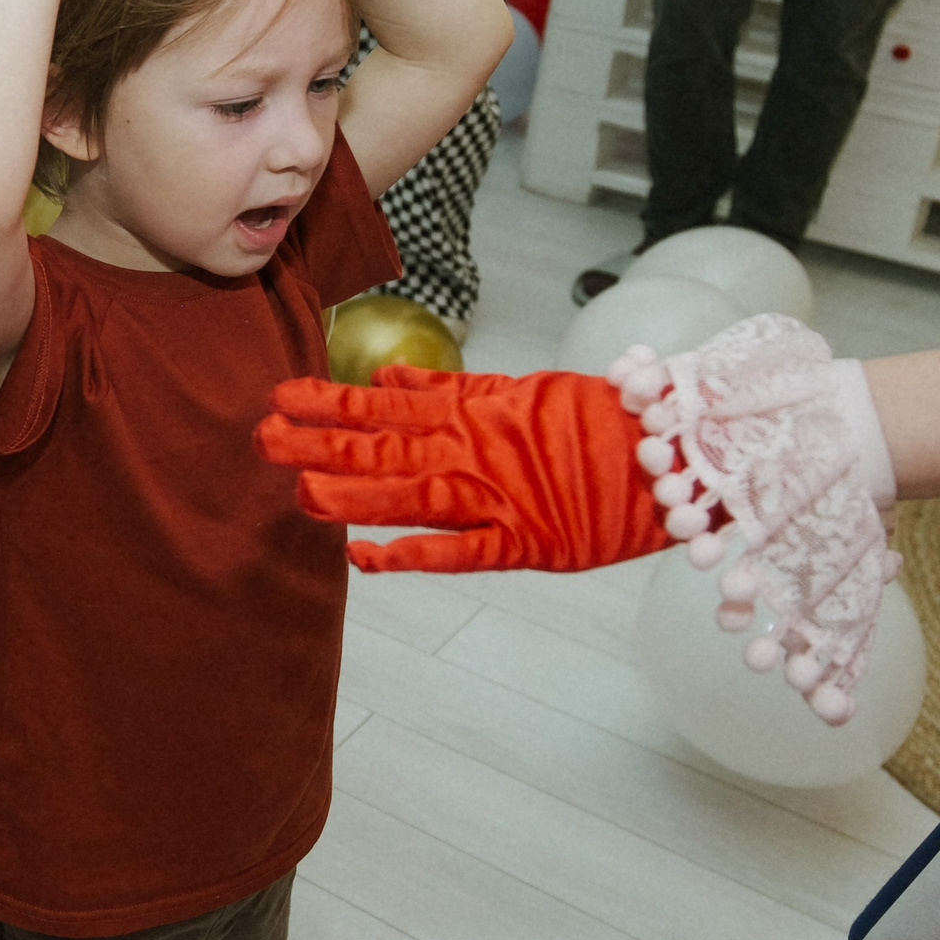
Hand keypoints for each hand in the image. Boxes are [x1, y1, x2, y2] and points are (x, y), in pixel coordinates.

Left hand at [256, 363, 674, 571]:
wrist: (679, 451)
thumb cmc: (599, 422)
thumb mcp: (517, 393)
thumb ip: (451, 390)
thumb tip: (392, 382)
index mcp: (472, 413)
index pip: (383, 406)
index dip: (329, 402)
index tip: (278, 395)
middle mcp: (473, 451)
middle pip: (382, 445)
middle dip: (319, 442)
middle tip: (260, 437)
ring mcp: (497, 495)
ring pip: (409, 493)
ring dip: (351, 493)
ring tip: (297, 491)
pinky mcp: (526, 542)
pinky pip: (459, 550)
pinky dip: (411, 554)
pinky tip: (363, 557)